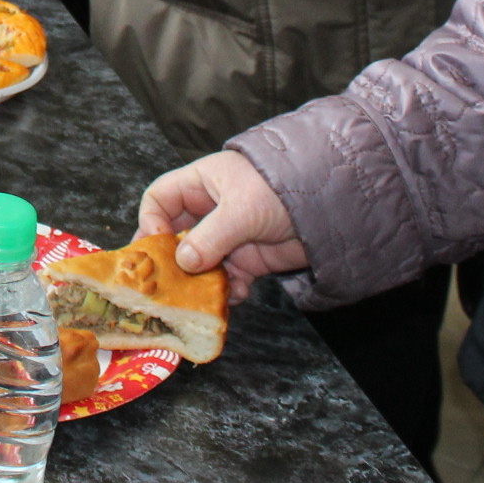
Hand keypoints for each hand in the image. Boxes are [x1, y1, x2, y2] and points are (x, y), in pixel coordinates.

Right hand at [137, 150, 309, 301]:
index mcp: (201, 184)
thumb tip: (183, 263)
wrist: (331, 204)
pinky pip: (227, 279)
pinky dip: (227, 290)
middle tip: (166, 286)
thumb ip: (210, 237)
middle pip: (176, 237)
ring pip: (200, 264)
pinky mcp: (249, 259)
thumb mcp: (242, 209)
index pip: (160, 200)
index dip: (152, 222)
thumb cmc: (281, 189)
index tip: (156, 248)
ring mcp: (229, 236)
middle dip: (173, 262)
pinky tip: (237, 294)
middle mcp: (209, 211)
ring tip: (205, 297)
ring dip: (200, 282)